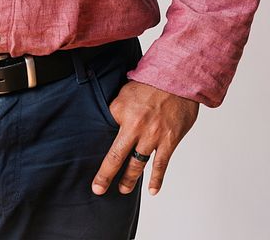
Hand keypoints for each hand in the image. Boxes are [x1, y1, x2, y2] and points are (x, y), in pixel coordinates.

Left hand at [91, 80, 198, 196]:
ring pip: (138, 163)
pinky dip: (156, 179)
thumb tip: (109, 126)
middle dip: (107, 176)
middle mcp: (137, 127)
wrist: (176, 78)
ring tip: (123, 189)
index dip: (100, 157)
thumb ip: (116, 112)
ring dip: (130, 179)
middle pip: (118, 157)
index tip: (93, 172)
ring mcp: (154, 135)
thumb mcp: (124, 94)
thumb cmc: (149, 84)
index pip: (107, 139)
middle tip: (99, 189)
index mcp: (123, 114)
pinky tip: (152, 190)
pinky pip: (161, 164)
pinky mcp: (170, 140)